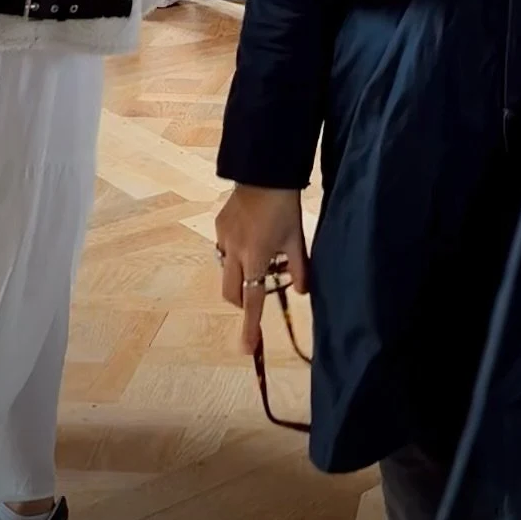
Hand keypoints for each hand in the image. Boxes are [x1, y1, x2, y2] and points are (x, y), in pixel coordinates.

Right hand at [215, 186, 307, 354]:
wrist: (264, 170)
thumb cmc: (285, 205)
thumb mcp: (296, 238)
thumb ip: (300, 268)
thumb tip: (302, 292)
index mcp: (255, 257)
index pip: (253, 300)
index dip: (250, 326)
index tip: (247, 349)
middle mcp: (234, 252)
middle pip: (232, 292)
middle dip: (243, 299)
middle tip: (258, 291)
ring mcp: (223, 238)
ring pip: (225, 271)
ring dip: (238, 275)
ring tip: (258, 257)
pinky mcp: (218, 225)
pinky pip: (223, 249)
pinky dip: (234, 253)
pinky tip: (249, 236)